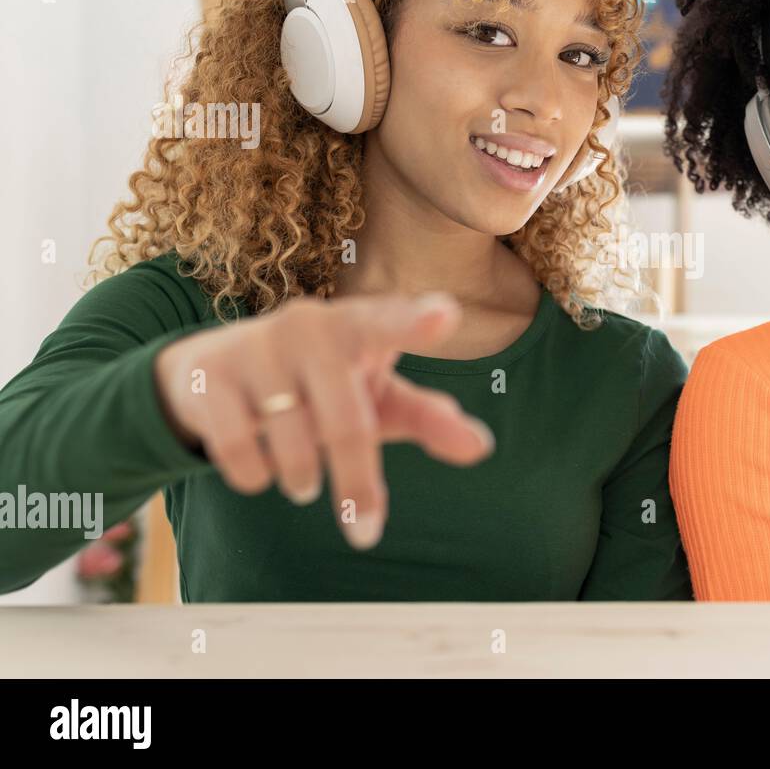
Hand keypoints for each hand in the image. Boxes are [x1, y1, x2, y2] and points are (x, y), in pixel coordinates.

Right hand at [153, 292, 492, 548]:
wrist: (213, 370)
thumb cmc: (322, 384)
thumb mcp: (376, 397)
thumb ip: (429, 418)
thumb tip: (482, 447)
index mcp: (360, 325)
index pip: (392, 321)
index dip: (417, 321)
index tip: (446, 316)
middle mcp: (310, 326)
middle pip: (347, 422)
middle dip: (357, 485)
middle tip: (364, 531)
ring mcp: (256, 345)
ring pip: (292, 442)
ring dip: (303, 478)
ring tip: (303, 480)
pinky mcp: (209, 374)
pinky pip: (239, 450)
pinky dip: (255, 477)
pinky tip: (259, 469)